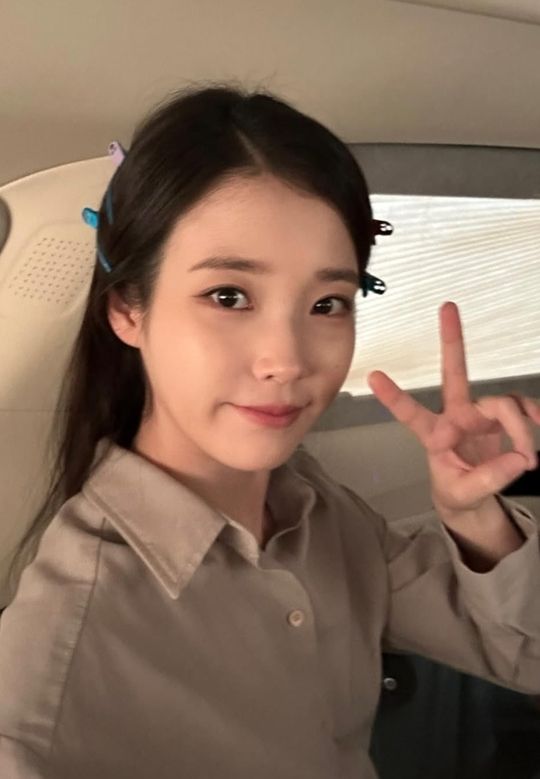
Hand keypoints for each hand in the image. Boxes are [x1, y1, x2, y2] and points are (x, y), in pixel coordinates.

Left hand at [367, 302, 539, 516]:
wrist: (472, 496)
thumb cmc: (456, 491)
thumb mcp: (463, 495)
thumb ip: (487, 479)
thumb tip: (517, 459)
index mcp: (434, 435)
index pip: (410, 413)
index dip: (393, 396)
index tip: (373, 376)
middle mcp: (455, 416)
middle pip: (454, 373)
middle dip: (452, 340)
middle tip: (448, 307)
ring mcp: (478, 414)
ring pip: (503, 404)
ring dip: (520, 428)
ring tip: (528, 458)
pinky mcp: (499, 417)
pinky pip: (521, 408)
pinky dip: (533, 417)